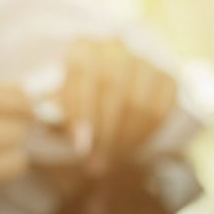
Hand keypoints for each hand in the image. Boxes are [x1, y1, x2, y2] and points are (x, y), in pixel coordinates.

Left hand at [59, 38, 175, 170]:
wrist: (108, 90)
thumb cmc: (76, 102)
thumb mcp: (58, 105)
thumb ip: (53, 114)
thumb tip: (47, 124)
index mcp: (84, 47)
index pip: (84, 72)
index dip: (82, 111)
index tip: (80, 146)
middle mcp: (116, 48)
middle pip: (114, 89)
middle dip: (104, 134)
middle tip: (94, 166)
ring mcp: (145, 62)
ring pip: (139, 103)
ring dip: (124, 140)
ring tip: (110, 162)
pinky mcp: (166, 78)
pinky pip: (161, 109)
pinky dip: (146, 135)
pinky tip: (130, 150)